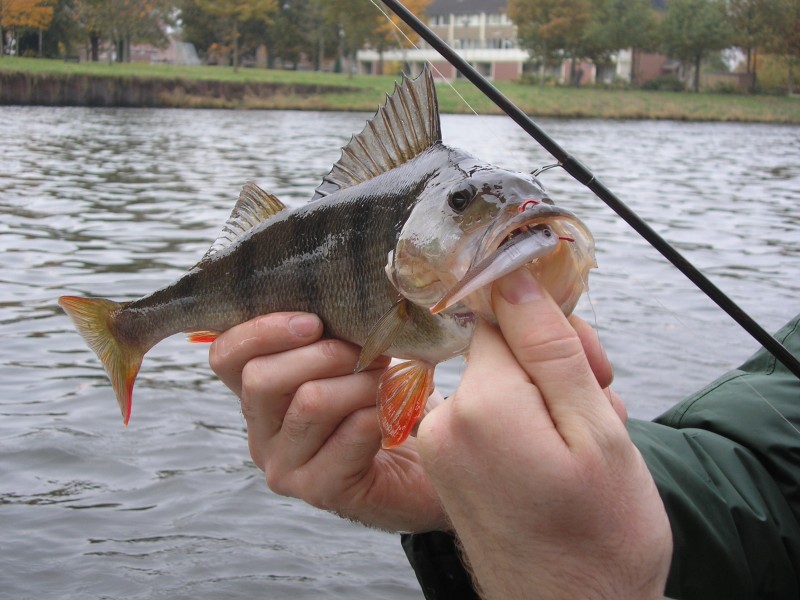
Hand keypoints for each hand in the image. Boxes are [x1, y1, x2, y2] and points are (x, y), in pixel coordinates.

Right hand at [209, 312, 446, 532]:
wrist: (431, 464)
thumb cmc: (387, 401)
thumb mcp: (352, 356)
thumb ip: (329, 332)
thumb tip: (337, 291)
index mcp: (258, 394)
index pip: (225, 356)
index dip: (261, 330)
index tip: (314, 320)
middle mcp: (261, 432)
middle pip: (262, 378)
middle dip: (325, 353)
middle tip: (371, 350)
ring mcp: (285, 467)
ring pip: (310, 403)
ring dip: (361, 381)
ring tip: (390, 379)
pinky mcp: (320, 490)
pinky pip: (349, 435)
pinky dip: (380, 413)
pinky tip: (396, 414)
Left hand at [416, 268, 672, 599]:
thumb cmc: (601, 535)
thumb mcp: (596, 432)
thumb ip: (549, 348)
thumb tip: (510, 277)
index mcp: (482, 406)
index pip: (503, 318)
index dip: (553, 332)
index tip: (591, 366)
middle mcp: (445, 423)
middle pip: (498, 352)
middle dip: (552, 366)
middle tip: (602, 402)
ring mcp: (440, 449)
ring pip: (498, 385)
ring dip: (545, 399)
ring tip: (587, 441)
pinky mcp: (447, 469)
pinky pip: (487, 419)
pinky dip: (526, 425)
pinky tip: (561, 455)